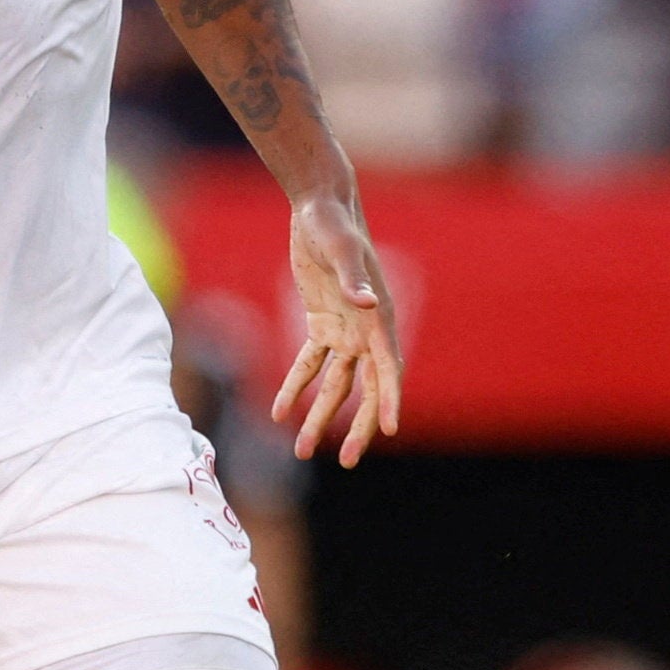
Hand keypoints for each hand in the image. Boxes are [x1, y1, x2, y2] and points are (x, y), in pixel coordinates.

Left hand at [271, 193, 401, 466]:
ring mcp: (345, 331)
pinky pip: (309, 364)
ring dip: (321, 416)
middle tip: (345, 460)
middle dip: (358, 426)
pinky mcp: (321, 324)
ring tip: (303, 450)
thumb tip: (369, 303)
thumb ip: (354, 278)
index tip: (390, 430)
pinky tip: (279, 412)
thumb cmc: (334, 226)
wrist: (319, 209)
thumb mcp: (341, 249)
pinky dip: (295, 388)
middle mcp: (367, 331)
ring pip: (336, 385)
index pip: (390, 368)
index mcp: (381, 318)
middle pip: (366, 389)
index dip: (391, 399)